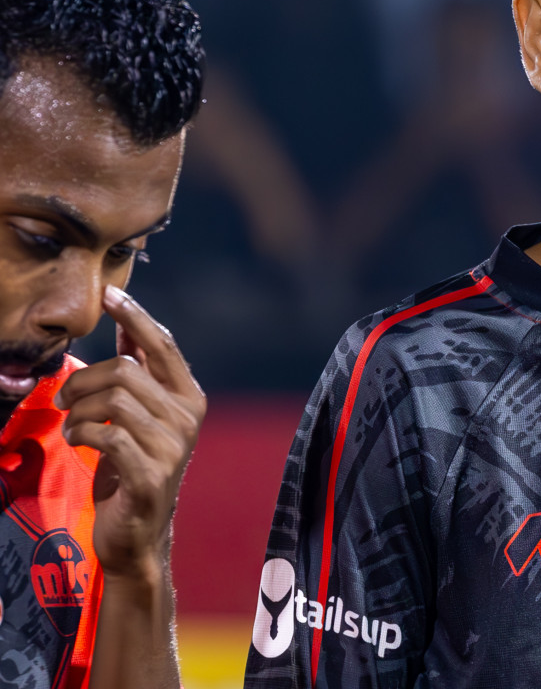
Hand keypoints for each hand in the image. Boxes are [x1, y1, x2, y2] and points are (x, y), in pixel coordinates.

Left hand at [55, 285, 205, 580]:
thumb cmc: (133, 467)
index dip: (135, 317)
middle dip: (83, 379)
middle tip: (64, 398)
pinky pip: (106, 434)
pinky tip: (78, 440)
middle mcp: (188, 417)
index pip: (163, 346)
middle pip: (126, 371)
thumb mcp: (140, 415)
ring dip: (78, 409)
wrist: (137, 533)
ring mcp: (173, 447)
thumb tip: (125, 322)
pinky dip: (81, 433)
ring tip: (71, 424)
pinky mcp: (151, 474)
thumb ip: (139, 372)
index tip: (110, 293)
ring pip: (114, 399)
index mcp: (190, 397)